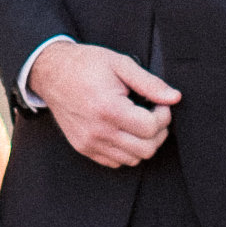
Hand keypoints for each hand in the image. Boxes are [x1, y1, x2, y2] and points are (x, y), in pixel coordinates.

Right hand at [36, 42, 178, 168]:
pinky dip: (126, 150)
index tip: (160, 104)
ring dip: (143, 143)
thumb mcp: (120, 64)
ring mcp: (89, 142)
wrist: (51, 72)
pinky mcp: (83, 148)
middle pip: (146, 149)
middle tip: (154, 114)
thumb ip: (150, 83)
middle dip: (158, 132)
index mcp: (108, 108)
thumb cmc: (85, 64)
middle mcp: (98, 131)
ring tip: (139, 122)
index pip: (151, 128)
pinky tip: (124, 131)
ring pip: (133, 159)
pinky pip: (115, 162)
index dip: (164, 116)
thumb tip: (174, 97)